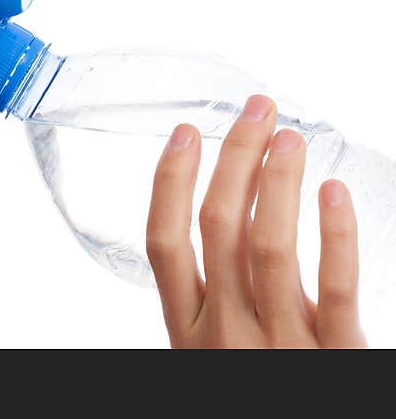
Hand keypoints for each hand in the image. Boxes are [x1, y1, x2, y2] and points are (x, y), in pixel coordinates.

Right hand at [146, 94, 366, 347]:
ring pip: (269, 245)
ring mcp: (279, 345)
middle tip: (255, 110)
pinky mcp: (336, 357)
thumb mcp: (211, 358)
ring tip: (289, 136)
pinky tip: (333, 192)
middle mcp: (224, 333)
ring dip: (277, 180)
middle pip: (217, 226)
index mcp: (187, 332)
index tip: (185, 132)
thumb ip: (212, 306)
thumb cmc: (251, 390)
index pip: (163, 241)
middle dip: (233, 157)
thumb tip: (213, 232)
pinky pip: (336, 286)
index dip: (170, 181)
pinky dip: (335, 233)